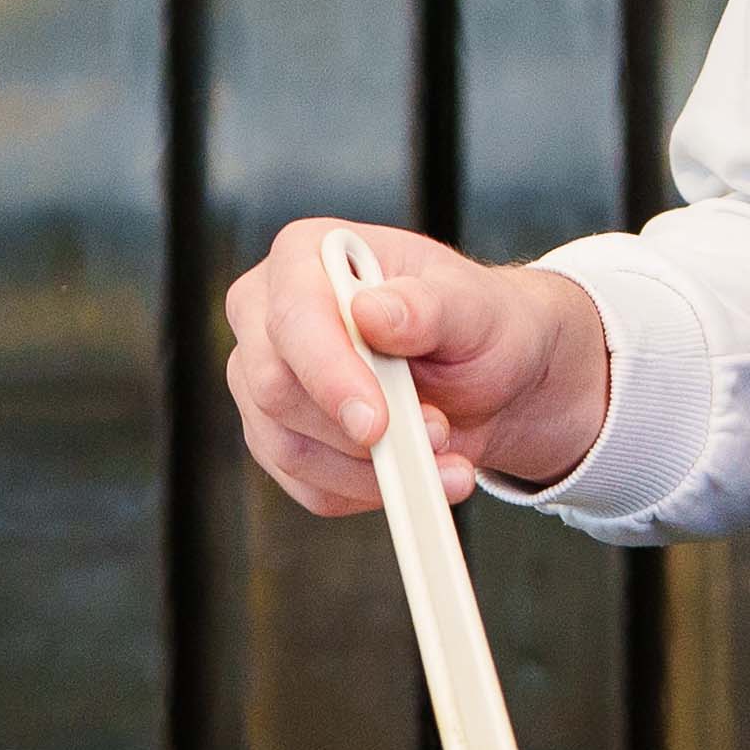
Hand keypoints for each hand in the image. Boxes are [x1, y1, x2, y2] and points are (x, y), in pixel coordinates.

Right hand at [221, 219, 612, 517]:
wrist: (487, 377)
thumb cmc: (476, 324)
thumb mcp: (474, 306)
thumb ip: (426, 307)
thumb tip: (371, 312)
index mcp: (306, 256)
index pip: (294, 317)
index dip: (329, 374)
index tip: (377, 423)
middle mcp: (267, 315)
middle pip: (274, 389)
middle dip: (359, 432)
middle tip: (438, 436)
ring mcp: (263, 381)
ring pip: (289, 448)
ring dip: (374, 471)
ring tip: (446, 457)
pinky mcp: (278, 439)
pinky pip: (308, 486)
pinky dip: (368, 493)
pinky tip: (417, 475)